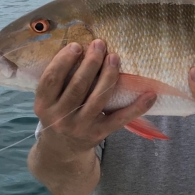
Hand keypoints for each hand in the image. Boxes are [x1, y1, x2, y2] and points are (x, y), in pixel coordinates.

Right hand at [34, 39, 155, 155]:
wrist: (62, 150)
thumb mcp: (50, 100)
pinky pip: (120, 119)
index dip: (63, 60)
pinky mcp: (99, 134)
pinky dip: (137, 107)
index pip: (51, 79)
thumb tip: (82, 47)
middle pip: (78, 85)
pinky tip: (150, 94)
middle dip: (91, 62)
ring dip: (109, 75)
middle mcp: (60, 117)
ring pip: (98, 97)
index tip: (77, 45)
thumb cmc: (59, 113)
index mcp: (44, 105)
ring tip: (114, 57)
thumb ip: (60, 79)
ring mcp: (80, 126)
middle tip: (100, 44)